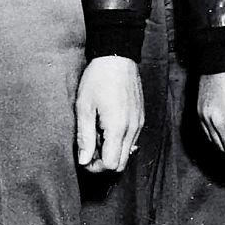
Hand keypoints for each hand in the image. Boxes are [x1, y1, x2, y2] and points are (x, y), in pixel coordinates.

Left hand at [75, 55, 143, 172]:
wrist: (117, 57)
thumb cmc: (98, 79)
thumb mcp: (84, 108)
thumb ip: (84, 137)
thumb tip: (83, 160)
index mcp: (118, 128)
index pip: (111, 164)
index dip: (95, 167)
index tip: (84, 157)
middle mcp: (133, 129)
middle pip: (121, 164)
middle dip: (103, 163)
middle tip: (88, 150)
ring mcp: (139, 124)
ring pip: (127, 153)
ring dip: (111, 152)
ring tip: (96, 134)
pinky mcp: (141, 118)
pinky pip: (132, 140)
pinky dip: (119, 142)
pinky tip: (106, 127)